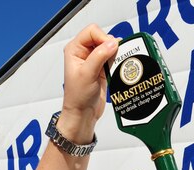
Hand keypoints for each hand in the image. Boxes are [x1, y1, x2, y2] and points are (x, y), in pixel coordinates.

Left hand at [57, 24, 118, 143]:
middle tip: (113, 58)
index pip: (91, 31)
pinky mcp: (102, 68)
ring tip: (115, 65)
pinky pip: (114, 58)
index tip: (109, 49)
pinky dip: (118, 61)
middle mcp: (83, 53)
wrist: (83, 114)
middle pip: (102, 37)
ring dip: (115, 54)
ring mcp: (94, 60)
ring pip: (110, 47)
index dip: (102, 37)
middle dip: (110, 45)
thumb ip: (99, 56)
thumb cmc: (77, 98)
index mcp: (74, 50)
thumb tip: (113, 43)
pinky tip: (117, 68)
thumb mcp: (87, 74)